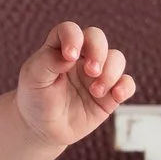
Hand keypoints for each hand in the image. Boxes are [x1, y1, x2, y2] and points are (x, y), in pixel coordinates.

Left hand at [15, 22, 135, 150]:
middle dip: (98, 52)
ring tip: (96, 92)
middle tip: (91, 71)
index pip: (70, 30)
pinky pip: (127, 83)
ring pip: (116, 59)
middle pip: (97, 38)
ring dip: (111, 72)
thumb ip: (48, 61)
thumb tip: (71, 56)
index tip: (70, 56)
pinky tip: (116, 96)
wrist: (41, 129)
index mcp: (60, 49)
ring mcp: (97, 75)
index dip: (73, 37)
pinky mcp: (109, 95)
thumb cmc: (35, 98)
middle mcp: (81, 58)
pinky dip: (125, 86)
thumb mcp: (33, 78)